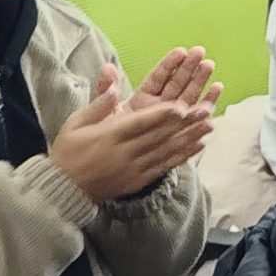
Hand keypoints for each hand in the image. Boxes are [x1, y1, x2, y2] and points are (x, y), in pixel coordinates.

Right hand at [45, 54, 220, 202]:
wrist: (64, 189)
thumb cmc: (68, 151)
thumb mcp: (75, 124)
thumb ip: (98, 105)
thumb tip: (114, 86)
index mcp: (109, 136)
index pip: (140, 124)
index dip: (162, 115)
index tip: (181, 105)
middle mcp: (125, 153)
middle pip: (160, 136)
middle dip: (185, 123)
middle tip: (206, 110)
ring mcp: (134, 168)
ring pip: (167, 150)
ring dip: (190, 137)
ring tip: (210, 125)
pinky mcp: (139, 179)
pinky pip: (165, 166)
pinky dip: (184, 156)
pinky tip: (199, 145)